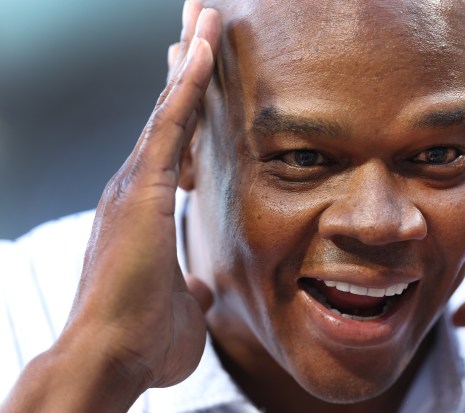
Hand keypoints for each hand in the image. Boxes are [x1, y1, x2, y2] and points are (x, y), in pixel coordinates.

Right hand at [1, 2, 220, 410]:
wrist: (110, 360)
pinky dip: (187, 84)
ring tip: (207, 15)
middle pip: (169, 113)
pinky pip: (171, 123)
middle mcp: (136, 186)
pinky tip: (202, 49)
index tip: (202, 73)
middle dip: (186, 66)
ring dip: (189, 59)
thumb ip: (190, 288)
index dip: (189, 107)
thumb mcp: (181, 307)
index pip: (175, 145)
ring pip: (169, 107)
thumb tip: (201, 287)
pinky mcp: (141, 188)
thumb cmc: (141, 338)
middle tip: (201, 21)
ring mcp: (135, 183)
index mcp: (147, 210)